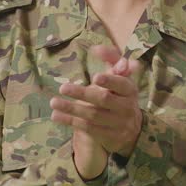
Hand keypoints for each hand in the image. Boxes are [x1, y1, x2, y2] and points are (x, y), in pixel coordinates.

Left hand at [49, 44, 144, 177]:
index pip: (121, 84)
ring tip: (54, 102)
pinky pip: (88, 129)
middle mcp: (127, 107)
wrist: (131, 128)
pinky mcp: (109, 137)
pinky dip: (71, 121)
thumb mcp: (120, 78)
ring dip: (72, 108)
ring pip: (93, 115)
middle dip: (82, 93)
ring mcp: (119, 124)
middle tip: (63, 87)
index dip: (110, 80)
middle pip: (103, 99)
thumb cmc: (120, 96)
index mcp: (130, 90)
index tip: (95, 77)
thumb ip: (111, 60)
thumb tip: (97, 48)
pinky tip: (57, 115)